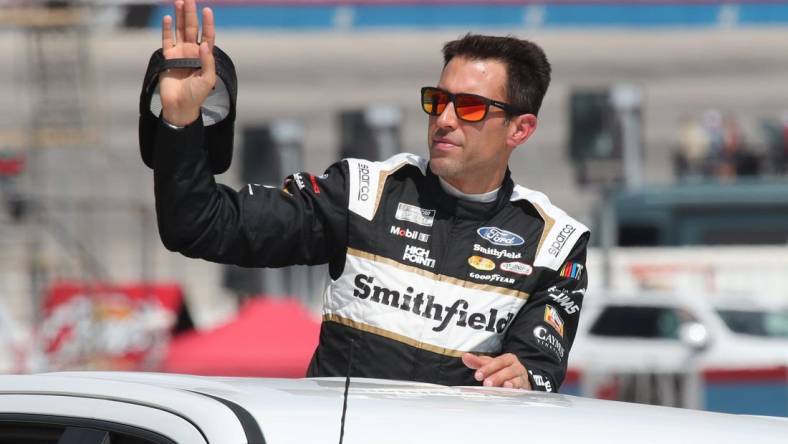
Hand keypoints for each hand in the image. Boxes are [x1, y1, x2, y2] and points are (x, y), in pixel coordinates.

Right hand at [159, 0, 215, 125]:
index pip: (207, 35)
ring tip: (180, 2)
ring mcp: (179, 53)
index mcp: (204, 56)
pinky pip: (167, 39)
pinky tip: (168, 18)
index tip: (207, 10)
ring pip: (180, 30)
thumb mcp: (207, 80)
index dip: (208, 23)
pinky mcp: (168, 57)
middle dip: (191, 13)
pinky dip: (167, 29)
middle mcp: (192, 51)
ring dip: (180, 16)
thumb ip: (207, 62)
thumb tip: (204, 44)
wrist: (179, 106)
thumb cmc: (197, 95)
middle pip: (192, 28)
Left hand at [462, 352, 530, 389]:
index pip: (497, 362)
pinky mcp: (524, 388)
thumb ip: (478, 362)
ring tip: (501, 386)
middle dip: (496, 377)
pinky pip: (520, 389)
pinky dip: (515, 390)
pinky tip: (509, 391)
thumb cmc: (503, 371)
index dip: (487, 368)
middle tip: (486, 383)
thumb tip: (465, 357)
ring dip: (507, 383)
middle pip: (507, 370)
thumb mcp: (491, 365)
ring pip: (515, 379)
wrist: (520, 380)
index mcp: (507, 359)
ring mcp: (521, 378)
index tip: (478, 375)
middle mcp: (516, 367)